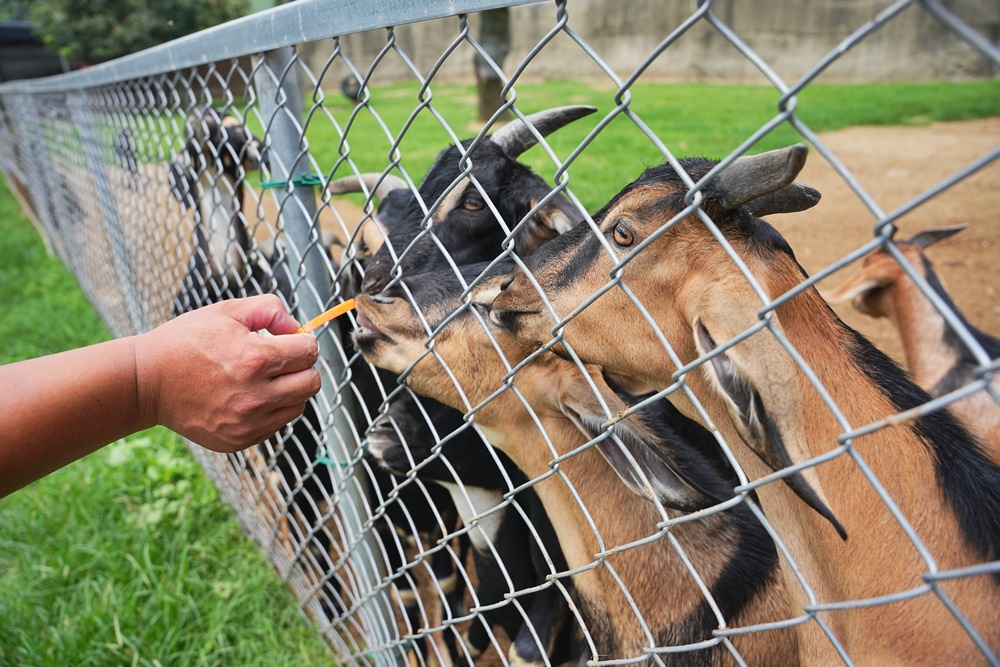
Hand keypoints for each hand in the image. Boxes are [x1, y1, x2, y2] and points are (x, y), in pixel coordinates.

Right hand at [134, 294, 320, 451]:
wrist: (147, 382)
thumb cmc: (186, 342)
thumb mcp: (226, 311)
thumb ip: (269, 310)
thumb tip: (296, 328)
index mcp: (254, 359)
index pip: (309, 352)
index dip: (303, 342)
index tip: (291, 341)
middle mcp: (255, 395)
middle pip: (311, 382)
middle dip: (301, 366)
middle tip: (281, 360)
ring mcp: (248, 422)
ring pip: (299, 405)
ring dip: (290, 389)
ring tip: (263, 378)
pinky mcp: (240, 439)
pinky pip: (277, 424)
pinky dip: (272, 409)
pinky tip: (249, 396)